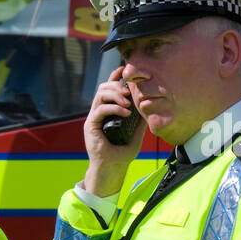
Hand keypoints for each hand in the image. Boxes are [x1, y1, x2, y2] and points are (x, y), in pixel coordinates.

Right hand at [82, 66, 143, 196]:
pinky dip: (113, 107)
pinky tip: (125, 112)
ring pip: (100, 95)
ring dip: (115, 94)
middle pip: (103, 88)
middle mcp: (98, 113)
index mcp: (107, 113)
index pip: (108, 89)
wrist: (112, 169)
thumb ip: (140, 121)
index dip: (115, 78)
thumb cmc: (122, 155)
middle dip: (117, 86)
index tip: (124, 71)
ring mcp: (93, 118)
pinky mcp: (91, 125)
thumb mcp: (136, 135)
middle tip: (129, 93)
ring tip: (128, 103)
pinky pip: (100, 109)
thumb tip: (149, 106)